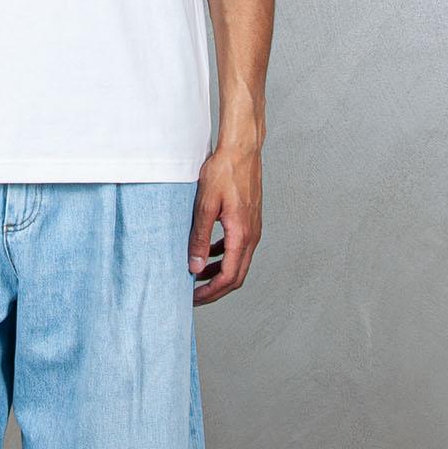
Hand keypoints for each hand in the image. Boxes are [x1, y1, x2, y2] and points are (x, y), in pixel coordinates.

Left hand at [188, 143, 262, 303]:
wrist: (242, 150)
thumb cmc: (223, 172)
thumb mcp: (205, 205)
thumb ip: (200, 238)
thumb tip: (195, 267)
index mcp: (241, 234)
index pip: (229, 276)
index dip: (211, 292)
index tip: (193, 298)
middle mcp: (252, 235)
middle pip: (237, 276)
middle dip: (215, 289)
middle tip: (194, 296)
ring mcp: (253, 229)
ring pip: (238, 263)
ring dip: (219, 274)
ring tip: (198, 277)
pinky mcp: (250, 221)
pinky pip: (239, 249)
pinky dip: (224, 258)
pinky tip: (208, 254)